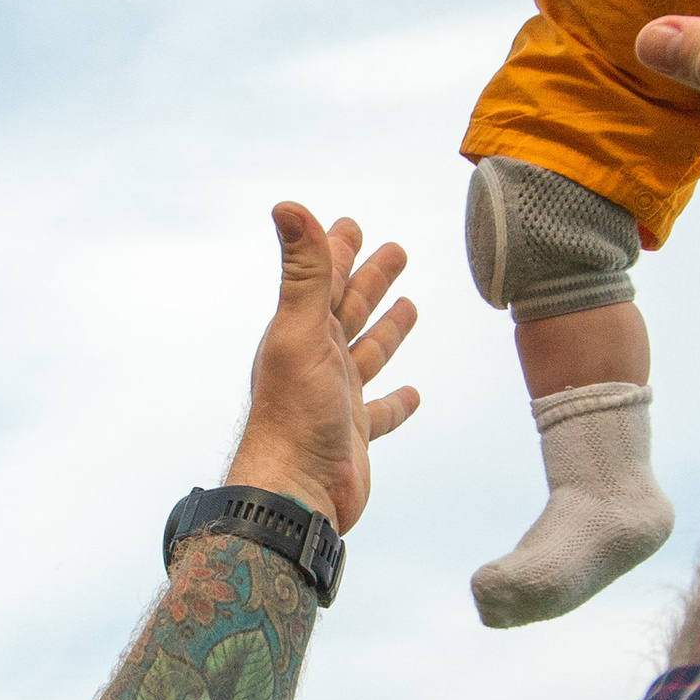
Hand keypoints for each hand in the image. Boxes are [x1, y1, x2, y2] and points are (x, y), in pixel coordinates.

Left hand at [224, 206, 419, 534]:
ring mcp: (336, 398)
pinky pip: (380, 412)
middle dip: (370, 279)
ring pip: (367, 354)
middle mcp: (317, 361)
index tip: (351, 224)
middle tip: (396, 250)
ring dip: (386, 329)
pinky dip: (396, 401)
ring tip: (410, 305)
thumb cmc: (294, 416)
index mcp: (302, 333)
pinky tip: (413, 393)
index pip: (322, 279)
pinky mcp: (355, 434)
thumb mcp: (300, 331)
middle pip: (349, 310)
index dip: (336, 250)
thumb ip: (302, 270)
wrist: (295, 494)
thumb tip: (287, 205)